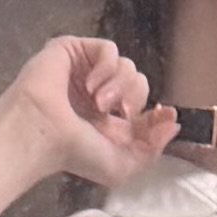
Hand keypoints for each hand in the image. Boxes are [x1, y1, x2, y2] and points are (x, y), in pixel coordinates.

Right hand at [0, 33, 176, 191]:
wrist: (43, 133)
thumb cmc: (73, 153)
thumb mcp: (121, 166)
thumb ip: (152, 150)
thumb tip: (172, 125)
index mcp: (108, 122)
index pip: (144, 108)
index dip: (157, 112)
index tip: (164, 115)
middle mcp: (98, 95)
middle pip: (139, 82)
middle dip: (135, 98)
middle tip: (119, 113)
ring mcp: (85, 72)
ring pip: (127, 65)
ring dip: (119, 86)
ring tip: (98, 103)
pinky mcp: (74, 51)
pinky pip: (108, 49)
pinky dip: (106, 67)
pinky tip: (91, 85)